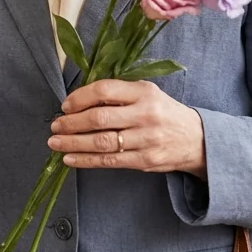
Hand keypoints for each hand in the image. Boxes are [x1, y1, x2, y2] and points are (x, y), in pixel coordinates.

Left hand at [48, 80, 206, 178]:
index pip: (104, 91)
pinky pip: (109, 161)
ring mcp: (145, 139)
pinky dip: (86, 160)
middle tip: (55, 126)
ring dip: (73, 143)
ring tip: (55, 143)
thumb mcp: (147, 93)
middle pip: (99, 118)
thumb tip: (79, 100)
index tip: (66, 105)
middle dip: (71, 123)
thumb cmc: (163, 112)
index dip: (80, 98)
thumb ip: (119, 94)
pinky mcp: (144, 161)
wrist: (197, 139)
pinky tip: (70, 159)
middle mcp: (145, 114)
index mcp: (144, 92)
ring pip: (102, 142)